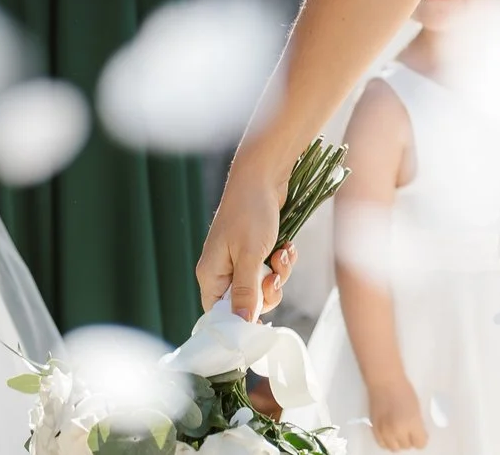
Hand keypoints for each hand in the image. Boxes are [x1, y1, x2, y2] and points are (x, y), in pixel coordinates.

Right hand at [196, 164, 294, 318]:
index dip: (241, 318)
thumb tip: (241, 322)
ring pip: (264, 284)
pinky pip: (272, 267)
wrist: (264, 177)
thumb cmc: (251, 214)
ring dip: (279, 272)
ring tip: (283, 252)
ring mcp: (240, 259)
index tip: (262, 317)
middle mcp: (223, 270)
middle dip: (268, 290)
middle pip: (246, 301)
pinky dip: (283, 259)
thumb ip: (245, 291)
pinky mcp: (258, 249)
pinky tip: (288, 245)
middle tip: (275, 275)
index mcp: (211, 275)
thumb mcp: (250, 256)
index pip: (219, 313)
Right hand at [365, 376, 428, 449]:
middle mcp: (398, 431)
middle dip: (411, 440)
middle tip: (410, 431)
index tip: (421, 434)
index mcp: (412, 423)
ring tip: (400, 433)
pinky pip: (383, 445)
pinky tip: (391, 435)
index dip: (422, 439)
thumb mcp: (417, 409)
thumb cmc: (405, 391)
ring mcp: (385, 432)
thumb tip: (419, 435)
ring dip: (399, 442)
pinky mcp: (374, 430)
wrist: (385, 383)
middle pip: (407, 446)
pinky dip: (388, 442)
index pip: (420, 443)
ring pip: (395, 448)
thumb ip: (417, 424)